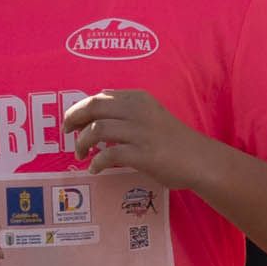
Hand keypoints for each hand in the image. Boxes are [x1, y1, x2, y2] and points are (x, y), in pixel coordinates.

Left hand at [60, 89, 206, 186]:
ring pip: (97, 130)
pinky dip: (96, 162)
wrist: (200, 160)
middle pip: (94, 107)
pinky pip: (108, 154)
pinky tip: (95, 168)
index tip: (71, 121)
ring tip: (80, 154)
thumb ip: (128, 106)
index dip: (80, 108)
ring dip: (82, 143)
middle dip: (73, 119)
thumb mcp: (152, 113)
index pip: (100, 97)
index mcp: (140, 99)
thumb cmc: (174, 139)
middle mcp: (139, 111)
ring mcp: (141, 132)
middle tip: (66, 133)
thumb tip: (100, 97)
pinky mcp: (143, 154)